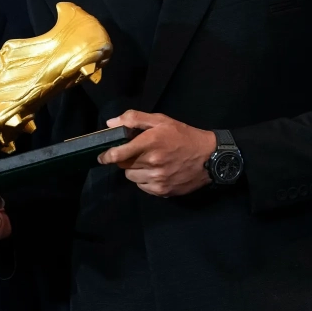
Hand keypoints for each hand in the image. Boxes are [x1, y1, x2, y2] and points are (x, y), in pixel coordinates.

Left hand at [97, 110, 216, 196]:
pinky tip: (157, 172)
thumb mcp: (161, 120)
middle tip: (138, 153)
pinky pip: (143, 187)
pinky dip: (145, 180)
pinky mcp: (163, 191)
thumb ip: (134, 119)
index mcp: (150, 142)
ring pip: (132, 177)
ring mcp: (157, 179)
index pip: (118, 154)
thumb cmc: (184, 136)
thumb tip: (110, 123)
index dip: (107, 156)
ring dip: (135, 170)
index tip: (102, 156)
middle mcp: (152, 162)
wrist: (209, 157)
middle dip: (127, 159)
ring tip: (149, 162)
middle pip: (124, 165)